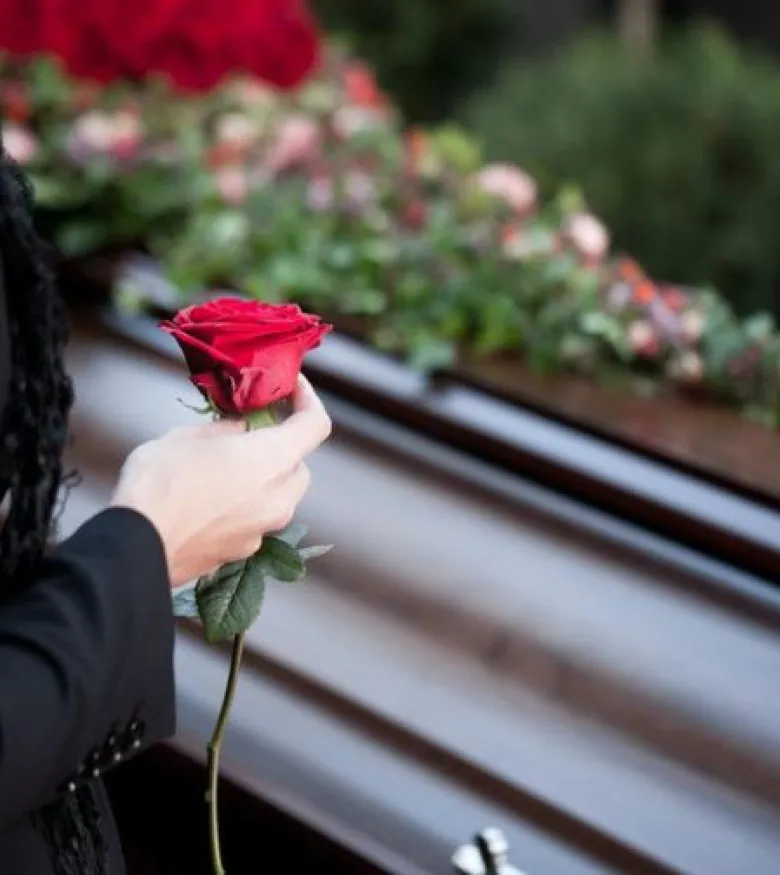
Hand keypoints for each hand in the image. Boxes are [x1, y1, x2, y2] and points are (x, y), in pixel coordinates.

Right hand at [110, 377, 330, 586]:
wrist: (137, 546)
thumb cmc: (161, 482)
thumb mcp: (189, 437)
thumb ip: (226, 430)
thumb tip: (240, 430)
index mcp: (273, 459)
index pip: (315, 425)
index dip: (308, 401)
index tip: (291, 388)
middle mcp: (279, 497)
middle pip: (299, 466)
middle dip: (281, 448)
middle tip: (250, 434)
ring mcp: (264, 530)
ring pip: (279, 497)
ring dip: (263, 480)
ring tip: (224, 469)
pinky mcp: (244, 552)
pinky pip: (255, 521)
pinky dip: (244, 507)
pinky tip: (210, 502)